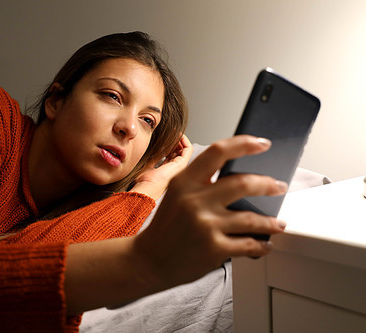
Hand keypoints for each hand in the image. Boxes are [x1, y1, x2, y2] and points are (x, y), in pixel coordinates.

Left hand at [130, 134, 192, 199]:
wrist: (147, 187)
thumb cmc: (144, 181)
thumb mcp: (148, 164)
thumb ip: (153, 156)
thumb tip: (155, 145)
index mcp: (165, 170)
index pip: (170, 154)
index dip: (168, 144)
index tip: (164, 136)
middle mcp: (174, 169)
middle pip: (178, 151)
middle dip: (174, 140)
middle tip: (170, 131)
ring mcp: (179, 167)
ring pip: (184, 149)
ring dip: (180, 139)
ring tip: (174, 131)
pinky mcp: (182, 164)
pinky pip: (188, 149)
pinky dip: (185, 140)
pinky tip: (178, 135)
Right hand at [133, 135, 287, 287]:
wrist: (150, 260)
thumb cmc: (167, 227)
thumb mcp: (177, 195)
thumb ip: (202, 183)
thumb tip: (242, 176)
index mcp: (185, 182)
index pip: (219, 152)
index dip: (244, 144)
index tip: (262, 143)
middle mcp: (195, 200)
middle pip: (244, 183)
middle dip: (268, 185)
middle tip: (278, 187)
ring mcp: (206, 225)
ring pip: (253, 219)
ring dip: (272, 222)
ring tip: (278, 223)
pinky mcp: (214, 249)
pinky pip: (249, 244)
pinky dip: (262, 245)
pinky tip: (264, 244)